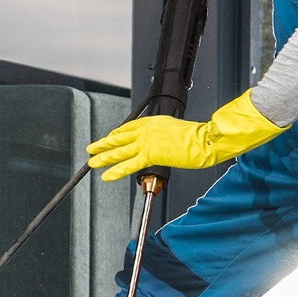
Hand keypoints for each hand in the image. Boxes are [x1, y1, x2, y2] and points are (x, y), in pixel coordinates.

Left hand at [87, 91, 286, 180]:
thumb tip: (164, 144)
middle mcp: (147, 129)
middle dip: (104, 144)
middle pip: (120, 137)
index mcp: (154, 121)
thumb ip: (167, 135)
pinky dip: (115, 170)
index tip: (110, 138)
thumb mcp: (179, 130)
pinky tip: (106, 175)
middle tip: (92, 148)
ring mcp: (146, 141)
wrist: (205, 140)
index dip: (117, 135)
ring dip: (104, 156)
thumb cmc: (199, 137)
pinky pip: (128, 164)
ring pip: (119, 150)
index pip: (129, 127)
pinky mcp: (150, 154)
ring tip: (92, 161)